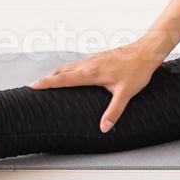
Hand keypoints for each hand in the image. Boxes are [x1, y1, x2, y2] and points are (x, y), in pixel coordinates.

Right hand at [27, 38, 166, 132]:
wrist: (147, 51)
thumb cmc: (137, 70)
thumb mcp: (126, 93)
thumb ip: (114, 111)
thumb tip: (104, 128)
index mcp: (91, 72)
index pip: (64, 78)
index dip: (47, 82)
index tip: (32, 86)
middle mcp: (89, 64)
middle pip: (62, 71)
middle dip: (47, 79)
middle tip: (34, 87)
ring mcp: (93, 59)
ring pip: (70, 65)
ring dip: (57, 73)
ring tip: (48, 81)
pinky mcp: (99, 57)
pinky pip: (78, 63)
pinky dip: (69, 69)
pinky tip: (72, 75)